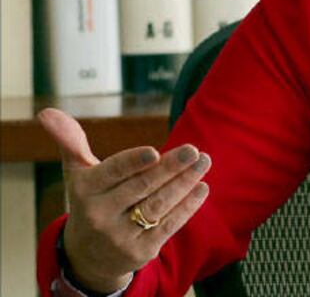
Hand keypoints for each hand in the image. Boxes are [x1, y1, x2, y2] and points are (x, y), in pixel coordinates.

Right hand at [37, 108, 212, 291]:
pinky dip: (188, 206)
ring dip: (185, 182)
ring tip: (203, 162)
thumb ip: (71, 142)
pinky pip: (169, 225)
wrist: (89, 255)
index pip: (112, 172)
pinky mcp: (141, 251)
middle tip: (194, 150)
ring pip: (159, 205)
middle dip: (170, 167)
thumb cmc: (90, 201)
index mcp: (84, 190)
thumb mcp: (77, 173)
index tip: (154, 151)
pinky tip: (201, 187)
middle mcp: (99, 215)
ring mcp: (120, 235)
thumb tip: (47, 112)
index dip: (133, 163)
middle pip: (142, 187)